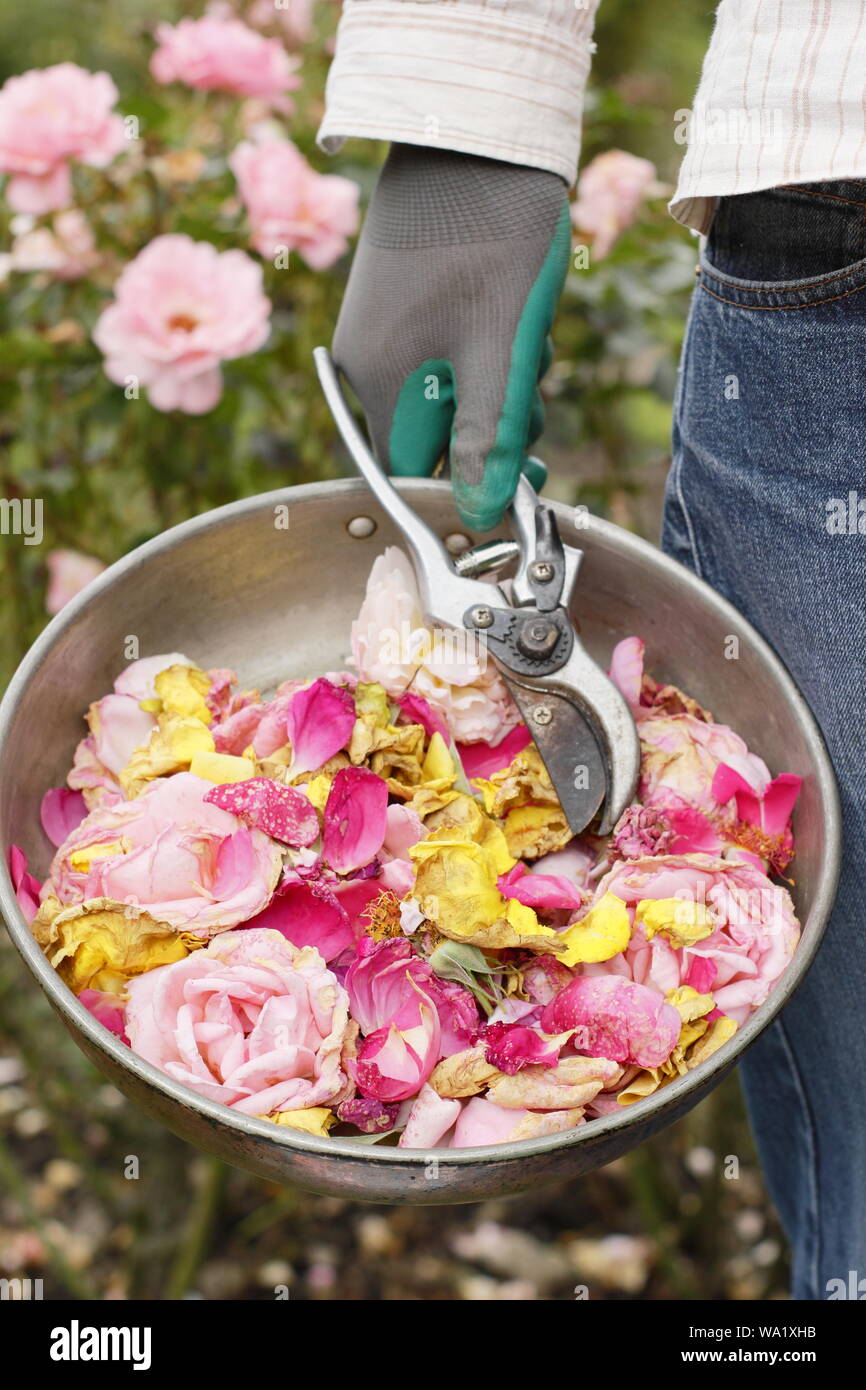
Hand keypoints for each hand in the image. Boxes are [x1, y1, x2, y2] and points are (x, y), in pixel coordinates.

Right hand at [332, 144, 570, 530]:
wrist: (476, 133)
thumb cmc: (492, 236)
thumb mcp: (502, 350)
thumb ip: (487, 437)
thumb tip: (478, 509)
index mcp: (379, 381)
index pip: (412, 474)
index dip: (469, 487)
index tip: (525, 475)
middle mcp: (362, 362)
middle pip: (433, 436)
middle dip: (494, 425)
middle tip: (537, 393)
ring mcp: (378, 329)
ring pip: (446, 395)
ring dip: (498, 384)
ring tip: (531, 339)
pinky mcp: (398, 304)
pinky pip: (443, 356)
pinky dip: (485, 350)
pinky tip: (510, 315)